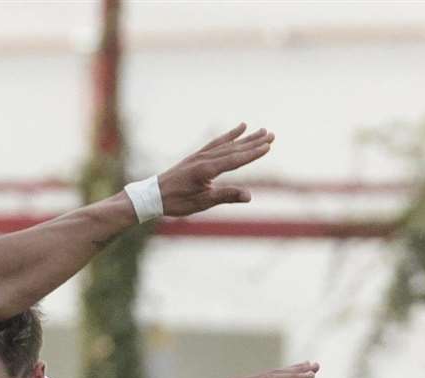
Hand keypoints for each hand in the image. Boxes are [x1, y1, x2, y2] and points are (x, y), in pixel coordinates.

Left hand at [158, 124, 275, 216]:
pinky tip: (239, 129)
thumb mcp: (202, 203)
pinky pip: (216, 143)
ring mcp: (200, 155)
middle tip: (271, 134)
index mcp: (206, 170)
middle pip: (234, 148)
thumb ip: (226, 196)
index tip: (268, 146)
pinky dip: (228, 135)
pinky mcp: (196, 156)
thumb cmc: (177, 202)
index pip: (235, 160)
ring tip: (260, 129)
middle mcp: (204, 158)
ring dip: (244, 137)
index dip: (252, 153)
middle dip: (253, 142)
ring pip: (227, 144)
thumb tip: (249, 196)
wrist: (153, 195)